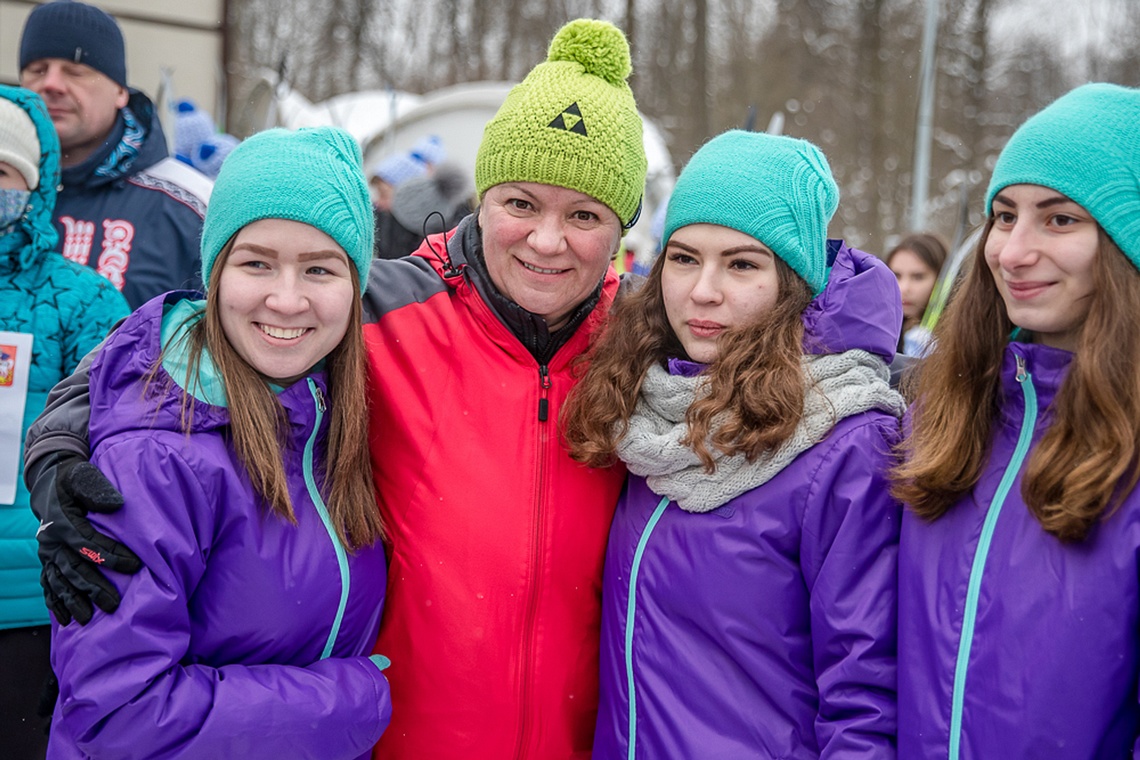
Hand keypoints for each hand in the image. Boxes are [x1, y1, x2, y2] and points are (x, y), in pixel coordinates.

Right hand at [29, 454, 140, 624]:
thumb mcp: (84, 476)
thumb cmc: (74, 479)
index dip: (110, 556)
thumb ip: (97, 489)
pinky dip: (55, 601)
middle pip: (73, 568)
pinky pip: (48, 584)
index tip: (134, 566)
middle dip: (93, 587)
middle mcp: (50, 541)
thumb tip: (116, 505)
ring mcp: (46, 553)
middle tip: (113, 604)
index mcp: (62, 521)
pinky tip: (65, 618)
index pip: (88, 543)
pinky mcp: (46, 560)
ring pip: (59, 581)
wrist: (49, 482)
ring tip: (88, 618)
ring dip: (73, 600)